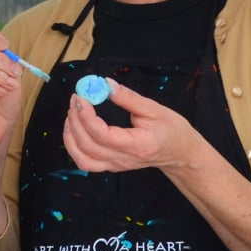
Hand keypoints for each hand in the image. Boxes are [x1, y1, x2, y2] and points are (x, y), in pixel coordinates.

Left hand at [63, 79, 203, 173]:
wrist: (180, 153)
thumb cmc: (172, 130)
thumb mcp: (155, 109)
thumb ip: (128, 98)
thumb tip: (106, 84)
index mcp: (138, 145)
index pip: (103, 135)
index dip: (87, 116)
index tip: (81, 97)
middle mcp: (124, 159)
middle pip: (88, 146)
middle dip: (76, 121)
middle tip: (76, 99)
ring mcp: (116, 165)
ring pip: (82, 158)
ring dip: (70, 136)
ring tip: (72, 113)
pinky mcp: (111, 166)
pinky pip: (85, 162)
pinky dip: (74, 147)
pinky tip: (74, 129)